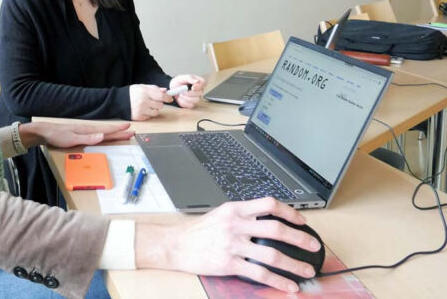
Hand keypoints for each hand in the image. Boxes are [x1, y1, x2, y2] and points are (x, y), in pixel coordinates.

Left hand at [19, 121, 133, 148]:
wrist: (45, 132)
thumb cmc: (57, 135)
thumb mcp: (71, 139)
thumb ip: (87, 138)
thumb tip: (102, 136)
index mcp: (88, 130)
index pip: (106, 130)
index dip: (118, 130)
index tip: (129, 128)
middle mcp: (88, 129)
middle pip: (107, 131)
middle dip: (119, 132)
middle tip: (132, 131)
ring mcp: (85, 131)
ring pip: (103, 132)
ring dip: (113, 133)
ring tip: (122, 132)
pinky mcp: (81, 134)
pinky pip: (97, 134)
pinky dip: (104, 134)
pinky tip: (105, 135)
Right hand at [129, 84, 172, 120]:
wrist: (118, 101)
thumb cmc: (131, 93)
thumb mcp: (142, 87)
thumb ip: (154, 88)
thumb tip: (165, 91)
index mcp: (144, 92)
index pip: (161, 96)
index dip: (168, 98)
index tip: (170, 98)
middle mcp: (143, 101)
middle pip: (160, 105)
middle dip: (159, 103)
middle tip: (155, 101)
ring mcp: (141, 110)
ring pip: (156, 112)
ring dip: (154, 109)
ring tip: (148, 106)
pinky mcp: (139, 117)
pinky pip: (149, 117)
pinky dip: (148, 114)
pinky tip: (143, 110)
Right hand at [135, 197, 321, 292]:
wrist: (176, 244)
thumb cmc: (199, 230)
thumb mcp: (221, 214)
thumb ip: (244, 215)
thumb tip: (269, 220)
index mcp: (235, 209)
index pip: (269, 205)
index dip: (290, 212)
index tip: (302, 221)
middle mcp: (236, 225)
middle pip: (276, 229)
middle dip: (300, 238)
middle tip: (313, 245)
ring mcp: (233, 245)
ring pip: (272, 254)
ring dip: (294, 264)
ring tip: (307, 270)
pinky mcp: (229, 264)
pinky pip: (260, 273)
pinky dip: (278, 281)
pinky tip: (289, 286)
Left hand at [169, 74, 205, 108]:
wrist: (172, 89)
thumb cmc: (179, 82)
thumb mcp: (182, 78)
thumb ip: (189, 78)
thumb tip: (197, 81)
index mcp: (198, 81)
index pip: (204, 82)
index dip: (199, 86)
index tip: (192, 87)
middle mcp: (199, 90)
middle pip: (200, 93)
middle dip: (189, 93)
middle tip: (182, 91)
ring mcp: (197, 97)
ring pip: (196, 100)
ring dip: (186, 98)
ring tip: (180, 94)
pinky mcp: (192, 104)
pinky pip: (190, 105)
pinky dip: (183, 102)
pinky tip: (181, 98)